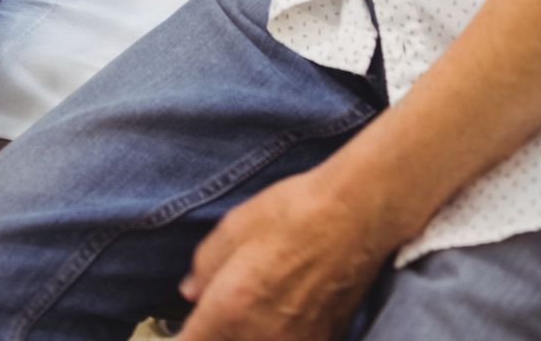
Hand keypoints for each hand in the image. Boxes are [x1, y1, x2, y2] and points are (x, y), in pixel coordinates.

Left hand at [178, 170, 389, 340]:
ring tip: (251, 312)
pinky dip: (276, 336)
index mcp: (231, 307)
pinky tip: (278, 319)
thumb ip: (204, 264)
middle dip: (214, 335)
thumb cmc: (295, 212)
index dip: (184, 337)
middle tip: (215, 317)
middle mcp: (261, 336)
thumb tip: (191, 291)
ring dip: (245, 334)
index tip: (185, 330)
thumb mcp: (234, 225)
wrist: (356, 215)